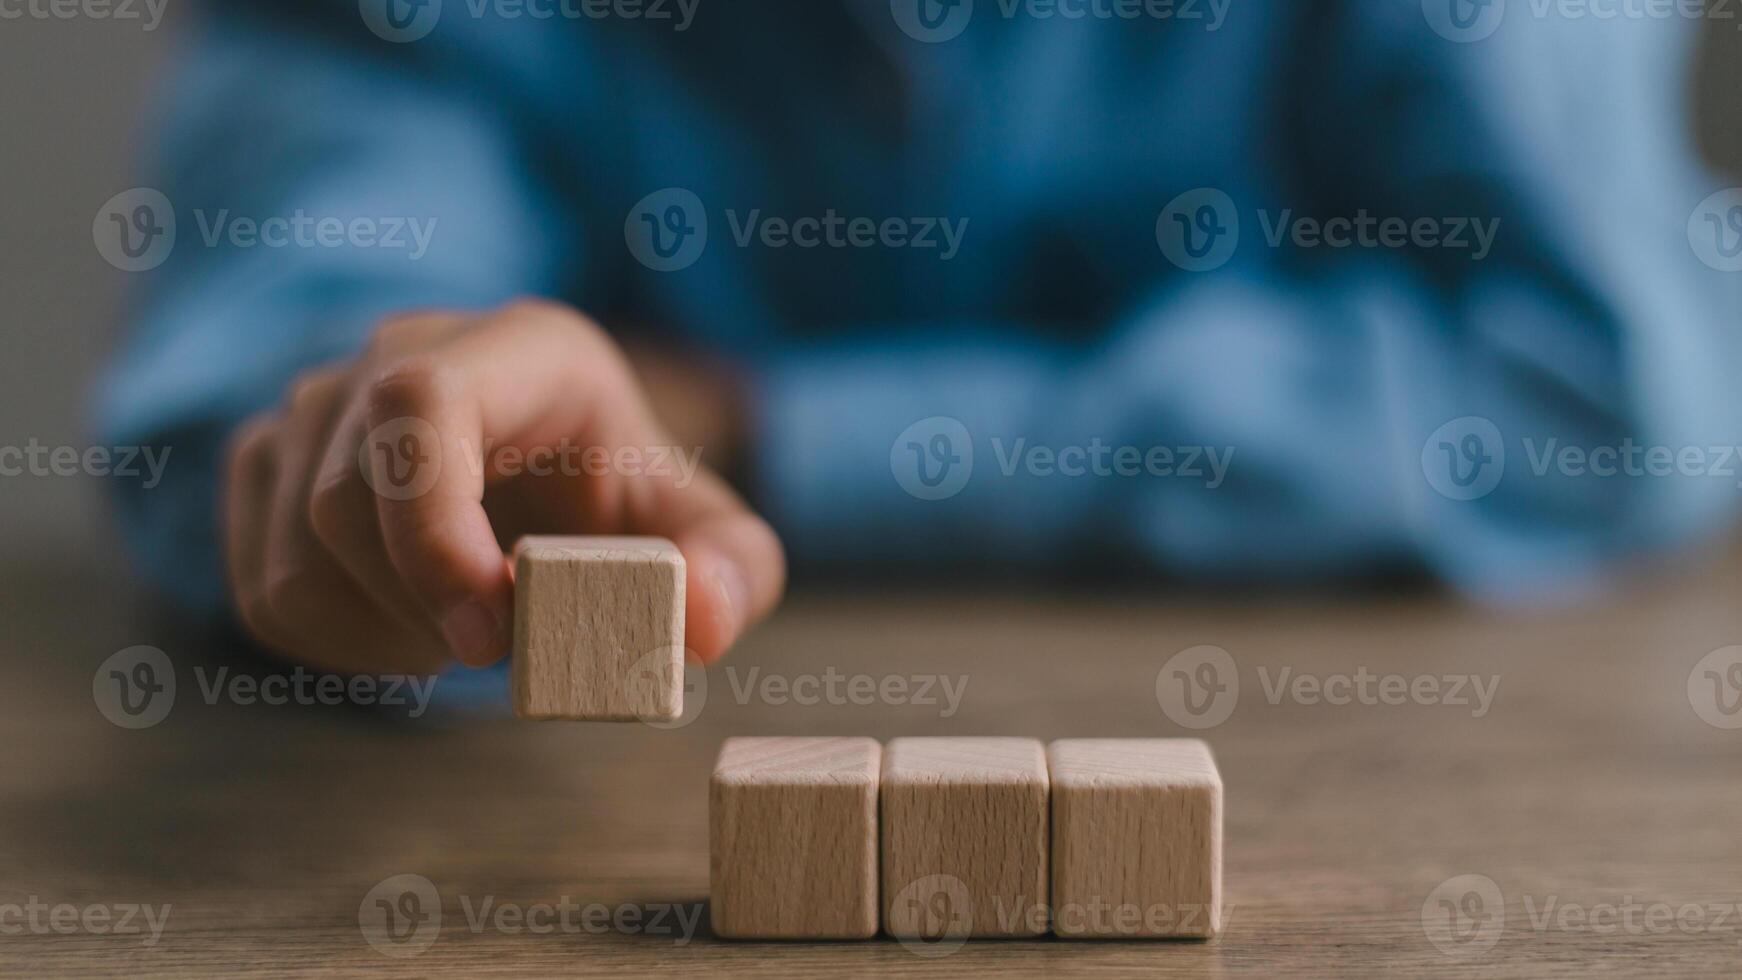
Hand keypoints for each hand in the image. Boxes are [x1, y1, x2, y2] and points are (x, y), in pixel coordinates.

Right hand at [221, 299, 784, 674]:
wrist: (546, 475)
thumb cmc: (622, 498)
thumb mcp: (704, 528)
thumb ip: (732, 568)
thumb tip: (700, 621)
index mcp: (514, 348)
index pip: (418, 404)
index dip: (433, 526)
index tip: (489, 628)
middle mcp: (392, 355)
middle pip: (346, 504)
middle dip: (426, 609)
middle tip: (507, 649)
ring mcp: (312, 407)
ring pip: (295, 559)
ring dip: (387, 636)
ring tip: (467, 630)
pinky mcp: (264, 469)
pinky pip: (264, 592)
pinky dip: (341, 645)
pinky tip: (411, 628)